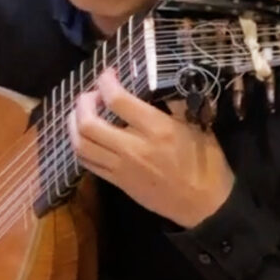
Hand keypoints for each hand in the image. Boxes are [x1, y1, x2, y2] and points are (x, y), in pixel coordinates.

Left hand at [68, 69, 234, 228]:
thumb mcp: (197, 126)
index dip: (106, 82)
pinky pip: (88, 163)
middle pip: (89, 124)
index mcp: (156, 129)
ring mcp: (122, 168)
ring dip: (74, 125)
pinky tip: (87, 137)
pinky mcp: (118, 183)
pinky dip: (81, 146)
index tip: (108, 74)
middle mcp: (134, 147)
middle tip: (91, 95)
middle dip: (83, 103)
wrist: (205, 205)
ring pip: (81, 145)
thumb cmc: (205, 162)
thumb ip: (174, 103)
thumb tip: (156, 83)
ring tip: (81, 114)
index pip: (117, 100)